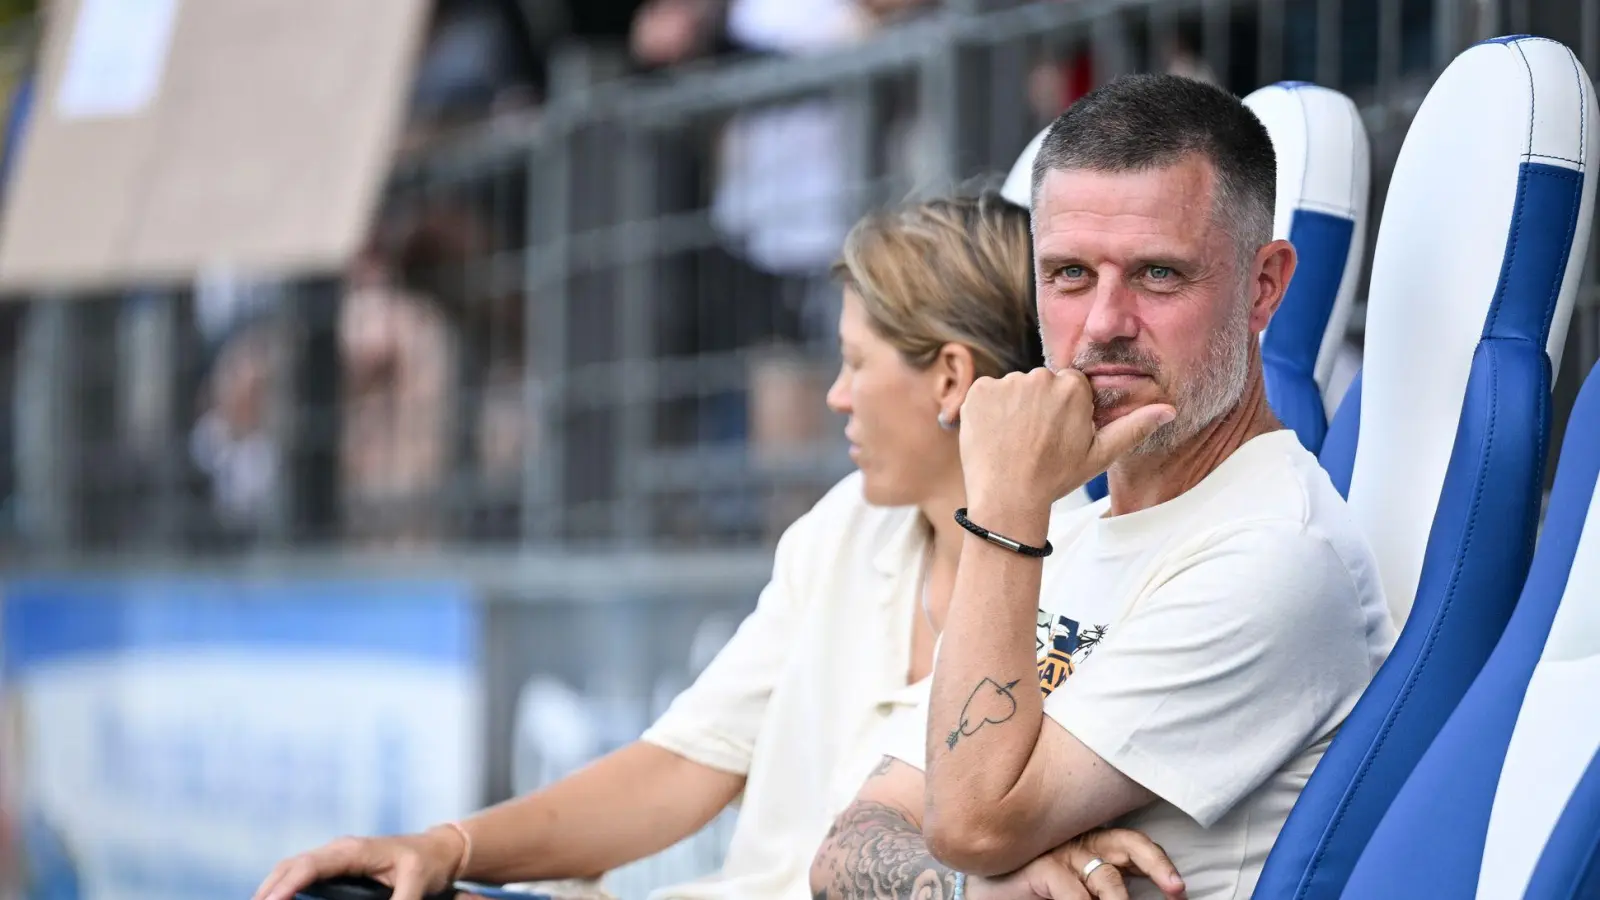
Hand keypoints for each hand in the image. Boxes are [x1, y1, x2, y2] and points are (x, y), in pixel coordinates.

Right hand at [252, 827, 464, 899]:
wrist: (439, 849)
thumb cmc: (428, 863)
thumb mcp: (417, 883)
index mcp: (353, 850)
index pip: (309, 866)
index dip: (285, 885)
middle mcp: (340, 849)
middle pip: (291, 866)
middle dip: (268, 888)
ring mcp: (337, 855)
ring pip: (292, 867)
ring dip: (272, 886)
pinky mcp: (338, 864)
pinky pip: (303, 872)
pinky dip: (284, 885)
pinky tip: (276, 899)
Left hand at [958, 368, 1173, 510]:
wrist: (1008, 498)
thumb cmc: (1055, 478)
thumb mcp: (1099, 455)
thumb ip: (1134, 427)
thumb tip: (1169, 409)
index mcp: (1072, 387)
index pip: (1069, 387)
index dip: (1063, 412)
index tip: (1056, 436)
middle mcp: (1040, 377)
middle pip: (1041, 385)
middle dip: (1038, 407)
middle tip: (1034, 441)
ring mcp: (1006, 383)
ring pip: (1014, 389)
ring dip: (1013, 409)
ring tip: (1014, 442)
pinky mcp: (978, 391)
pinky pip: (986, 394)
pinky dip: (989, 411)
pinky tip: (995, 436)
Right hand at [965, 828, 1185, 899]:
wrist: (983, 890)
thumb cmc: (1030, 892)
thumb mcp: (1073, 892)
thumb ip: (1098, 892)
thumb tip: (1131, 899)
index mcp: (1091, 846)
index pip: (1132, 845)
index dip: (1158, 863)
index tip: (1178, 890)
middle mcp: (1079, 843)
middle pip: (1127, 843)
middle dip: (1156, 865)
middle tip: (1175, 890)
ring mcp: (1059, 852)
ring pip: (1105, 876)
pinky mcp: (1039, 865)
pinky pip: (1072, 891)